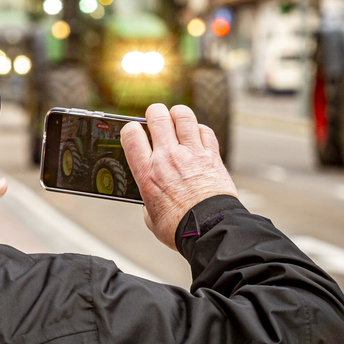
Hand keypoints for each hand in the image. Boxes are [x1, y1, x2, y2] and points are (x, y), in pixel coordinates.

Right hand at [121, 104, 236, 249]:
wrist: (210, 231)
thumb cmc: (180, 228)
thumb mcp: (151, 216)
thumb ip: (148, 200)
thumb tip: (150, 198)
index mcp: (147, 172)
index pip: (131, 134)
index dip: (130, 128)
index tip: (134, 132)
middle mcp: (168, 157)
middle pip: (156, 116)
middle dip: (154, 113)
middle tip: (155, 118)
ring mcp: (192, 153)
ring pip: (183, 116)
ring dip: (177, 114)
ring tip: (176, 118)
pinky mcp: (212, 156)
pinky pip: (205, 131)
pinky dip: (199, 129)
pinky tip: (196, 136)